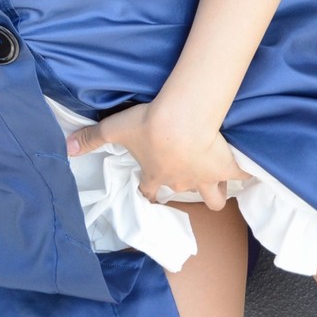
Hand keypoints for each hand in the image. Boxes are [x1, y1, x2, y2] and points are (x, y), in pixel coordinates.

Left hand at [66, 101, 249, 209]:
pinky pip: (244, 177)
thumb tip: (66, 148)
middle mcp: (181, 183)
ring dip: (216, 189)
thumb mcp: (116, 128)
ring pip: (216, 198)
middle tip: (186, 171)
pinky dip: (247, 174)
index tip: (149, 189)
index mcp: (155, 176)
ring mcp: (207, 179)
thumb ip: (92, 138)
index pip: (149, 192)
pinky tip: (251, 167)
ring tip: (218, 178)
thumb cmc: (149, 123)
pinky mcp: (229, 168)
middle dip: (185, 186)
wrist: (184, 118)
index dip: (148, 191)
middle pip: (184, 195)